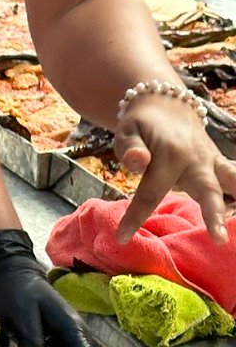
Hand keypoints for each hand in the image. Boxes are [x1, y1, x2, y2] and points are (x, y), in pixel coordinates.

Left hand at [114, 90, 235, 244]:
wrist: (166, 106)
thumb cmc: (141, 125)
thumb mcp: (128, 132)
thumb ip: (130, 148)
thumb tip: (138, 161)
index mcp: (171, 156)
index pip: (151, 194)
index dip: (136, 217)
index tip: (122, 238)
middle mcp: (197, 160)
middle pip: (208, 191)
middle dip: (214, 216)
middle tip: (220, 240)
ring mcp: (212, 162)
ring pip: (233, 182)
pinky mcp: (218, 165)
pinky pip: (234, 180)